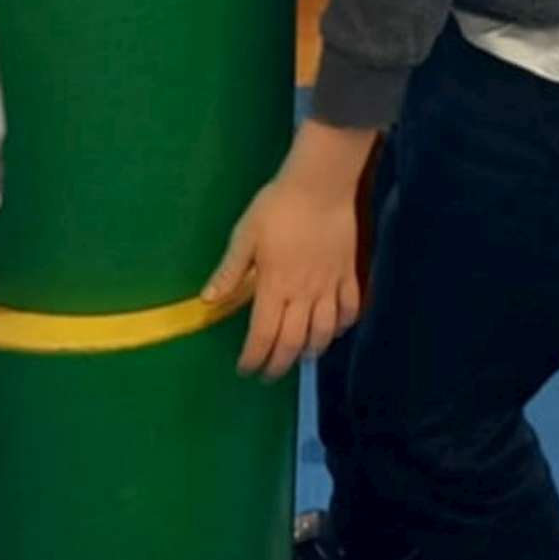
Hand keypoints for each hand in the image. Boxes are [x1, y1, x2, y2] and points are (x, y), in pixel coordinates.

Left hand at [204, 145, 365, 378]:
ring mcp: (330, 286)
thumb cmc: (277, 207)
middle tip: (269, 374)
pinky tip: (333, 329)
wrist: (321, 185)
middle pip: (293, 343)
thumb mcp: (245, 235)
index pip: (262, 336)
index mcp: (274, 287)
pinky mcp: (349, 275)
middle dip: (279, 365)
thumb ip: (230, 271)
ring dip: (310, 351)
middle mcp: (303, 295)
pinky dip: (341, 326)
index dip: (253, 358)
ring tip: (299, 356)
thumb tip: (208, 300)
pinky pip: (350, 310)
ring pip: (324, 333)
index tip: (246, 369)